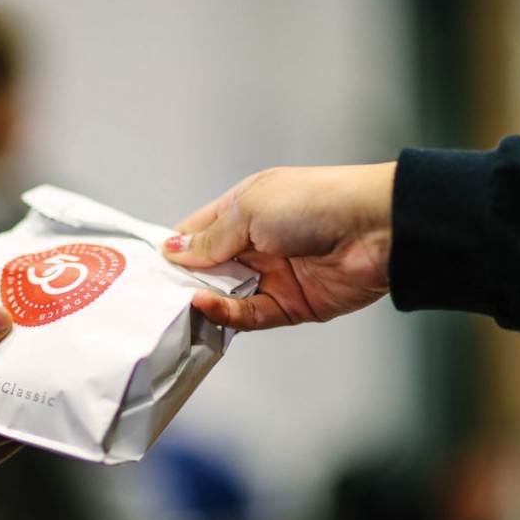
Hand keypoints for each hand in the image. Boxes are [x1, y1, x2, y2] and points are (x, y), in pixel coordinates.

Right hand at [163, 162, 395, 329]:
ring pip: (224, 296)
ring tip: (175, 303)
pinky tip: (205, 305)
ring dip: (201, 300)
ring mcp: (270, 277)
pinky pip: (247, 315)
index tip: (143, 267)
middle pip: (206, 269)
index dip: (172, 249)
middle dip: (181, 281)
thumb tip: (170, 252)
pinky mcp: (287, 307)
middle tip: (150, 295)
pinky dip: (225, 313)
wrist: (376, 230)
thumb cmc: (314, 204)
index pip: (197, 233)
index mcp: (243, 211)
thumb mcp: (250, 210)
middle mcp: (254, 245)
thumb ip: (210, 238)